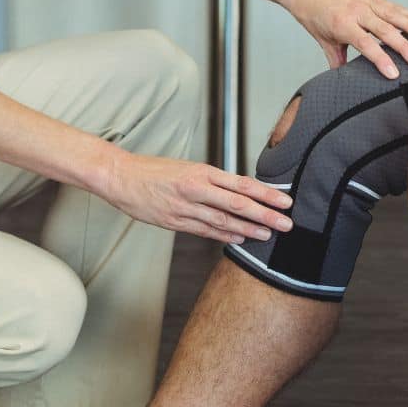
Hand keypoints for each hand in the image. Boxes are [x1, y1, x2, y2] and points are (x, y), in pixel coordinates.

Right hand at [100, 152, 292, 244]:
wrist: (121, 176)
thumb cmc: (154, 171)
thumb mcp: (187, 168)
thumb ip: (212, 181)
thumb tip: (239, 193)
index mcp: (202, 171)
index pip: (242, 184)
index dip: (266, 194)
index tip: (285, 202)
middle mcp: (196, 188)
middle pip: (238, 203)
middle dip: (265, 215)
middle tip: (286, 224)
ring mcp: (185, 206)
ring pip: (223, 220)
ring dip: (248, 229)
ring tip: (268, 235)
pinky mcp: (174, 221)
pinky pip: (204, 230)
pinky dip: (224, 235)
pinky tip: (239, 239)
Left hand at [280, 0, 407, 78]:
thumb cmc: (314, 14)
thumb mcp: (323, 40)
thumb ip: (337, 60)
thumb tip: (344, 80)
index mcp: (343, 24)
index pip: (366, 44)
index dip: (380, 59)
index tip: (393, 73)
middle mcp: (357, 11)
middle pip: (385, 31)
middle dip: (404, 47)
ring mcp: (366, 2)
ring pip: (393, 16)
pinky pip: (394, 6)